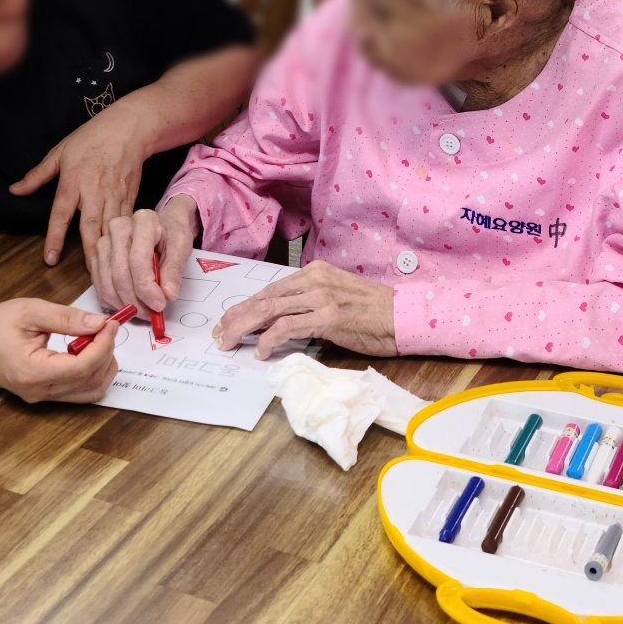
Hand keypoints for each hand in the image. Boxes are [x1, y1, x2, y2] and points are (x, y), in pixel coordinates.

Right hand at [0, 299, 118, 403]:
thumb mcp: (31, 311)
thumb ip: (66, 318)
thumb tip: (99, 323)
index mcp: (33, 373)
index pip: (83, 367)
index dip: (103, 345)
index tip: (110, 323)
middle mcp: (39, 392)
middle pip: (90, 382)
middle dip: (106, 353)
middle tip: (105, 327)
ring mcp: (41, 398)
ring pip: (88, 392)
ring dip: (102, 366)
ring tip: (97, 338)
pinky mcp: (43, 395)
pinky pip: (78, 392)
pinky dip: (92, 373)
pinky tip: (87, 351)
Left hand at [9, 95, 159, 266]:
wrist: (129, 128)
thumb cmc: (92, 138)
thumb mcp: (60, 151)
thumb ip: (37, 175)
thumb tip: (15, 190)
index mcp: (74, 179)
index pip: (61, 213)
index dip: (55, 237)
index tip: (50, 259)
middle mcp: (94, 190)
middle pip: (91, 226)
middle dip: (89, 252)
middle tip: (88, 276)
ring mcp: (115, 194)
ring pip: (111, 227)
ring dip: (108, 250)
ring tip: (107, 273)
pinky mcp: (130, 196)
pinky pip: (125, 221)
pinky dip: (124, 238)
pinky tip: (124, 254)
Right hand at [90, 197, 198, 316]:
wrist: (161, 226)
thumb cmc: (171, 235)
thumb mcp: (181, 247)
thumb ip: (174, 270)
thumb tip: (168, 294)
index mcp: (143, 221)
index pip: (138, 260)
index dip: (147, 288)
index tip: (159, 305)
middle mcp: (117, 227)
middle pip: (120, 274)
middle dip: (136, 301)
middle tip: (151, 314)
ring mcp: (103, 241)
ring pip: (108, 284)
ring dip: (125, 304)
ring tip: (143, 311)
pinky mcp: (95, 256)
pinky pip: (99, 287)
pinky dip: (114, 302)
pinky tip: (130, 303)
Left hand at [212, 260, 397, 359]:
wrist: (402, 316)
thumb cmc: (372, 312)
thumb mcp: (335, 298)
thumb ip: (308, 304)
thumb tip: (277, 322)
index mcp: (315, 271)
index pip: (270, 289)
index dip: (245, 306)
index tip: (227, 321)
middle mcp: (315, 279)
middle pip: (265, 297)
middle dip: (237, 316)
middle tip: (219, 334)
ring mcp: (322, 296)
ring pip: (270, 309)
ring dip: (245, 328)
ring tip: (229, 342)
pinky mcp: (329, 316)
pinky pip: (289, 327)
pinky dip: (270, 340)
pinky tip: (261, 352)